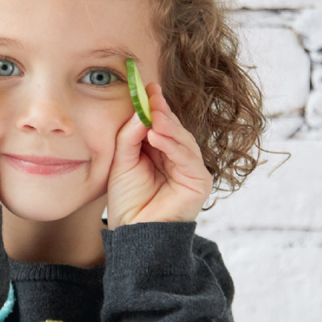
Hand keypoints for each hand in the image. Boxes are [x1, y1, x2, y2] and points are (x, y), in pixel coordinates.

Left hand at [106, 84, 212, 227]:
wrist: (132, 235)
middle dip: (161, 111)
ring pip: (182, 140)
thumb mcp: (122, 162)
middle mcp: (178, 159)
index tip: (146, 86)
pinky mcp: (199, 182)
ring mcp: (190, 170)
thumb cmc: (126, 202)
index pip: (160, 124)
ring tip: (154, 115)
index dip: (154, 106)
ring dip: (168, 126)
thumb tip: (143, 111)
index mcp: (160, 153)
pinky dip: (173, 146)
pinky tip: (157, 136)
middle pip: (173, 129)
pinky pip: (188, 158)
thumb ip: (130, 136)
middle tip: (151, 94)